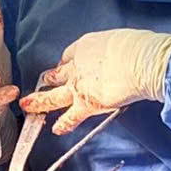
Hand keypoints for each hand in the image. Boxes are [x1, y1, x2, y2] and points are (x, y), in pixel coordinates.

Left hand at [20, 29, 170, 134]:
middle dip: (50, 79)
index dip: (66, 63)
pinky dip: (63, 124)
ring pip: (53, 95)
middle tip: (44, 82)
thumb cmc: (140, 47)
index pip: (69, 56)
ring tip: (28, 106)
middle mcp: (77, 64)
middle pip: (57, 73)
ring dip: (40, 102)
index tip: (65, 67)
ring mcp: (78, 85)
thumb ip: (115, 50)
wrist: (141, 61)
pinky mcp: (86, 103)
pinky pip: (70, 117)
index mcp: (86, 45)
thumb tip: (123, 54)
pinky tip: (57, 129)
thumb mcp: (122, 40)